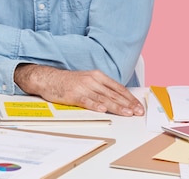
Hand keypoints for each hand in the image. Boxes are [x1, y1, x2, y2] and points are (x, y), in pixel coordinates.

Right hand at [14, 64, 144, 116]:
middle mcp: (92, 80)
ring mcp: (83, 87)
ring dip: (117, 107)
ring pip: (103, 99)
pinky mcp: (73, 94)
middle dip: (128, 104)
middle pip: (113, 94)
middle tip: (138, 112)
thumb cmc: (69, 81)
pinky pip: (86, 101)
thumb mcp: (88, 80)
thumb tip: (118, 99)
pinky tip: (103, 110)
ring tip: (127, 113)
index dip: (130, 98)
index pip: (118, 88)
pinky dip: (95, 105)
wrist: (49, 78)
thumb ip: (102, 88)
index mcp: (97, 76)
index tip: (138, 106)